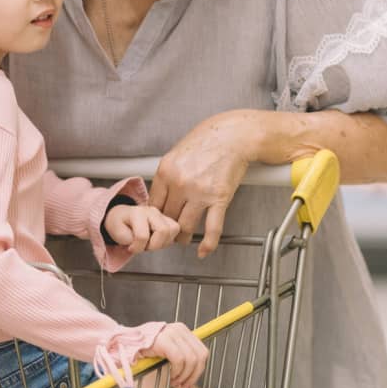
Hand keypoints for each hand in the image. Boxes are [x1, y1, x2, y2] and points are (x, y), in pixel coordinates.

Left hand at [103, 205, 179, 253]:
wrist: (122, 216)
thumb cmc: (119, 224)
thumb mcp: (116, 232)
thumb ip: (126, 239)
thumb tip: (139, 244)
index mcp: (137, 213)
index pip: (143, 236)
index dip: (137, 247)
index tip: (130, 248)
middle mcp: (152, 211)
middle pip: (163, 231)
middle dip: (153, 245)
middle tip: (143, 246)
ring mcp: (161, 214)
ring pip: (173, 229)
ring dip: (163, 242)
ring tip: (150, 243)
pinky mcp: (167, 218)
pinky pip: (176, 229)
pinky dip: (168, 239)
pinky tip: (157, 240)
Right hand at [141, 323, 207, 387]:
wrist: (126, 343)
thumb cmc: (147, 349)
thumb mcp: (169, 349)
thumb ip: (182, 354)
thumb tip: (196, 370)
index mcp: (183, 331)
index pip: (202, 352)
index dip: (199, 370)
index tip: (189, 382)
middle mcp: (180, 329)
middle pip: (200, 356)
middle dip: (194, 375)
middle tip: (183, 385)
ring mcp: (172, 333)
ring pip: (191, 360)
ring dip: (184, 376)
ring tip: (175, 382)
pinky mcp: (164, 340)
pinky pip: (179, 360)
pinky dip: (177, 372)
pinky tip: (171, 378)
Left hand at [149, 112, 258, 257]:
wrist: (233, 136)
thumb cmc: (207, 141)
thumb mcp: (176, 154)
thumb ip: (167, 175)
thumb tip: (158, 195)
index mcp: (166, 171)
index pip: (153, 205)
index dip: (154, 218)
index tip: (156, 223)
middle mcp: (180, 183)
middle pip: (167, 217)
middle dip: (167, 229)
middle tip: (168, 234)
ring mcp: (200, 192)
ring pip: (185, 226)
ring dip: (183, 238)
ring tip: (184, 239)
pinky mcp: (219, 199)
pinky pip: (212, 229)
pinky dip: (207, 244)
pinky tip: (203, 251)